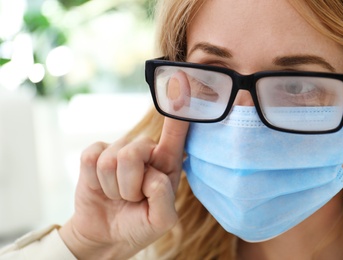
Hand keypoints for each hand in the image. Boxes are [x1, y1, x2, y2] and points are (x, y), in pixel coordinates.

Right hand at [59, 117, 188, 258]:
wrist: (107, 235)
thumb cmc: (139, 224)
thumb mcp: (161, 220)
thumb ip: (163, 196)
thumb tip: (150, 171)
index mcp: (167, 163)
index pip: (175, 133)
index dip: (177, 112)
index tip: (181, 81)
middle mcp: (145, 151)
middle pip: (134, 151)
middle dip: (130, 186)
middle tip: (132, 199)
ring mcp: (118, 150)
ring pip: (111, 161)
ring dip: (114, 189)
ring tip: (119, 196)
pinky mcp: (95, 154)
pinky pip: (91, 159)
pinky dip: (95, 182)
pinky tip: (101, 188)